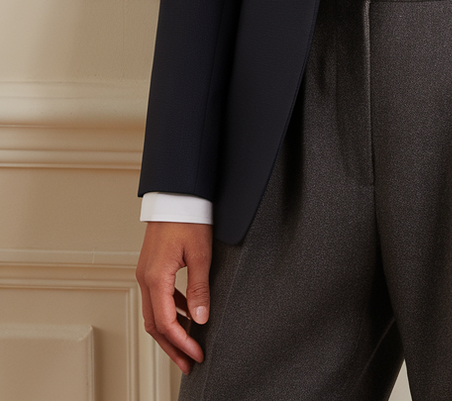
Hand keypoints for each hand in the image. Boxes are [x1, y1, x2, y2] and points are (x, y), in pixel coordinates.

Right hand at [136, 221, 212, 373]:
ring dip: (171, 331)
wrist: (176, 193)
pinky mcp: (151, 267)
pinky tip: (186, 314)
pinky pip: (158, 298)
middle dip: (172, 347)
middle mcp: (145, 278)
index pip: (166, 323)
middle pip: (155, 325)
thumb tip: (200, 318)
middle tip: (189, 363)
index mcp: (155, 278)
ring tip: (189, 344)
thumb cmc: (187, 217)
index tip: (197, 354)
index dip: (182, 343)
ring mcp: (146, 273)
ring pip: (154, 313)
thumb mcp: (200, 253)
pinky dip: (171, 311)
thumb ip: (199, 288)